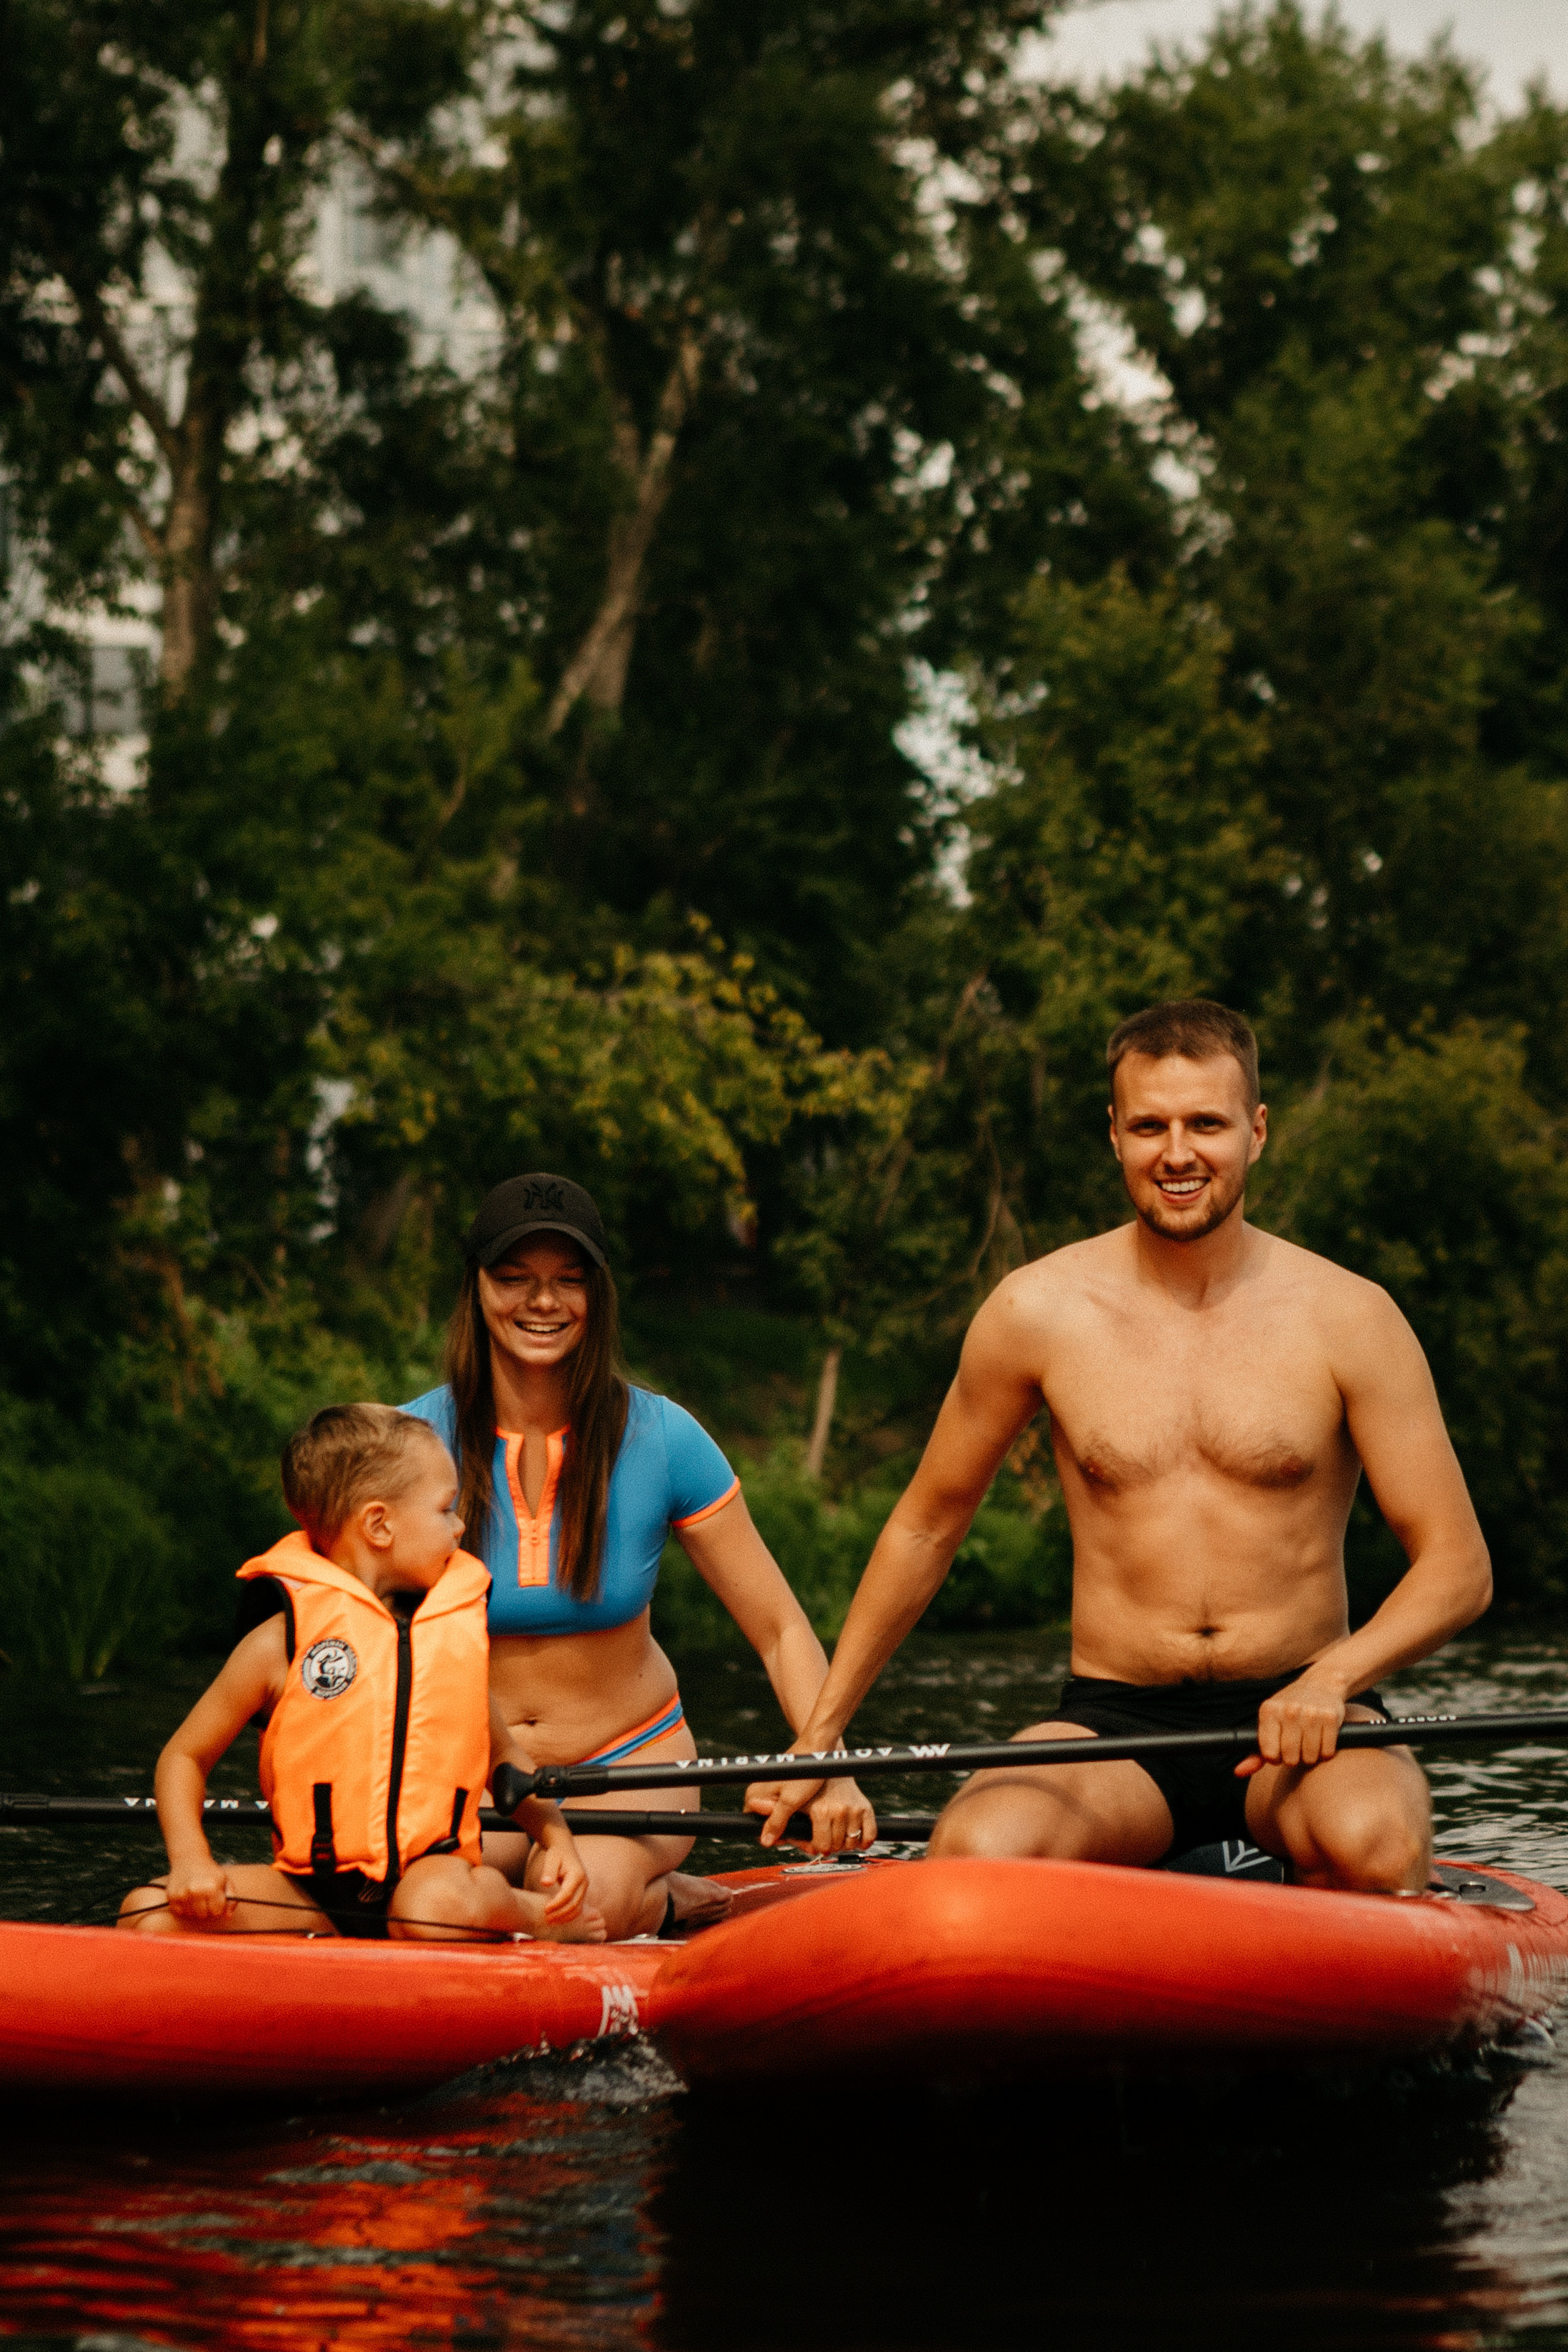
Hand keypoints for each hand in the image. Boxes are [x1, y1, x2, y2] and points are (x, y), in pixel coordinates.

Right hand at [165, 1858, 235, 1921]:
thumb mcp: (225, 1880)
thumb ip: (231, 1898)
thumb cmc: (210, 1872)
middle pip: (203, 1915)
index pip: (217, 1912)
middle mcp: (196, 1891)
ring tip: (196, 1895)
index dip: (217, 1907)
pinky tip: (187, 1897)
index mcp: (212, 1887)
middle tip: (205, 1897)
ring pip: (191, 1915)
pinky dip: (183, 1908)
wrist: (189, 1859)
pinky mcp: (172, 1896)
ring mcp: (183, 1894)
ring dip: (194, 1909)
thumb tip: (228, 1916)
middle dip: (206, 1909)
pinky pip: (179, 1912)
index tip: (215, 1900)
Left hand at [529, 1815, 589, 1922]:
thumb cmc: (557, 1854)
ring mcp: (584, 1889)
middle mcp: (584, 1883)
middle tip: (546, 1918)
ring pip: (577, 1908)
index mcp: (577, 1875)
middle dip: (560, 1913)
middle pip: (574, 1904)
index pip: (568, 1894)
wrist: (565, 1849)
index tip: (545, 1909)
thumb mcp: (551, 1859)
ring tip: (550, 1921)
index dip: (557, 1904)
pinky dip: (568, 1915)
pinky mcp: (581, 1893)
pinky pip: (577, 1907)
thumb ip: (549, 1871)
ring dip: (564, 1917)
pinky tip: (557, 1919)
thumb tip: (545, 1883)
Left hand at [744, 1769, 876, 1851]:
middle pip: (837, 1846)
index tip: (812, 1841)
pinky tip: (854, 1838)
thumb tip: (766, 1842)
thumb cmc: (802, 1776)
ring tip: (834, 1835)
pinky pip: (870, 1833)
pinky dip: (864, 1840)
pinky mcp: (865, 1805)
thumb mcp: (785, 1796)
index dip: (814, 1846)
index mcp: (821, 1811)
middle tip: (822, 1837)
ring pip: (852, 1842)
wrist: (823, 1754)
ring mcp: (854, 1808)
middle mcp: (840, 1810)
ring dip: (844, 1843)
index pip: (821, 1846)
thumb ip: (775, 1820)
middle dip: (828, 1845)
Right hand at [745, 1769, 825, 1846]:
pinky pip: (784, 1809)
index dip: (772, 1836)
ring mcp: (771, 1792)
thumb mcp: (790, 1801)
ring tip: (808, 1830)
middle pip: (767, 1823)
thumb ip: (776, 1822)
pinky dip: (795, 1816)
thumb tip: (765, 1841)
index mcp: (754, 1796)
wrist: (817, 1750)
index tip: (789, 1840)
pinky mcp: (782, 1790)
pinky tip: (808, 1819)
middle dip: (786, 1833)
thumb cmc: (803, 1772)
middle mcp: (760, 1794)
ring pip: (778, 1817)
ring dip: (792, 1826)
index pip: (755, 1825)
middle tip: (804, 1839)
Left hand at [1236, 1674, 1347, 1776]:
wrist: (1320, 1684)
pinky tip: (1322, 1739)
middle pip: (1290, 1758)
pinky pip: (1327, 1752)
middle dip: (1294, 1759)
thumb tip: (1238, 1772)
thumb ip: (1254, 1752)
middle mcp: (1288, 1710)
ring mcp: (1310, 1712)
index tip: (1280, 1750)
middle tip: (1297, 1747)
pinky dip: (1325, 1752)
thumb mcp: (1269, 1725)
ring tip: (1309, 1742)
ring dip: (1310, 1756)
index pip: (1269, 1754)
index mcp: (1269, 1710)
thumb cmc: (1289, 1710)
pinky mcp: (1330, 1717)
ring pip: (1310, 1757)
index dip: (1276, 1757)